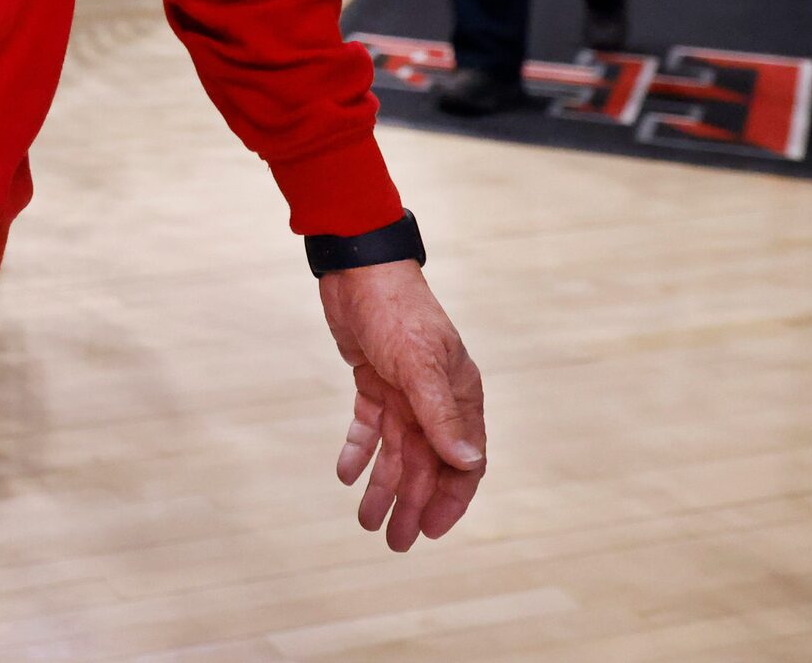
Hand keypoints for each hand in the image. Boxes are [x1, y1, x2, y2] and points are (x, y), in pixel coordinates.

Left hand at [322, 259, 485, 551]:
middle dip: (412, 504)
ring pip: (396, 451)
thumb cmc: (397, 310)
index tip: (431, 531)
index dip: (450, 498)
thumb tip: (467, 462)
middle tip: (394, 542)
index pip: (463, 461)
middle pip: (427, 464)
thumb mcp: (419, 363)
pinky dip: (358, 450)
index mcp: (460, 396)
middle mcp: (435, 399)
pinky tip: (344, 474)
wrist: (358, 268)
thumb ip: (440, 414)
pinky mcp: (374, 381)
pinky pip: (368, 426)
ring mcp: (404, 391)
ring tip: (366, 520)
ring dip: (383, 486)